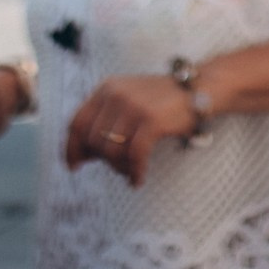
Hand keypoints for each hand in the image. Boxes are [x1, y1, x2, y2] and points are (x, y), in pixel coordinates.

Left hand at [65, 73, 195, 186]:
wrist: (197, 89)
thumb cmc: (160, 101)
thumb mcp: (127, 101)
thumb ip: (104, 121)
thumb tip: (81, 155)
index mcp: (106, 88)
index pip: (77, 122)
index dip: (71, 148)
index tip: (73, 166)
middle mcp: (116, 94)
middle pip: (93, 140)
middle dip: (103, 160)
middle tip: (119, 168)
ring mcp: (133, 105)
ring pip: (112, 150)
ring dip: (119, 168)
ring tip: (131, 172)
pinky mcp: (151, 120)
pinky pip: (134, 156)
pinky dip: (134, 172)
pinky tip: (138, 179)